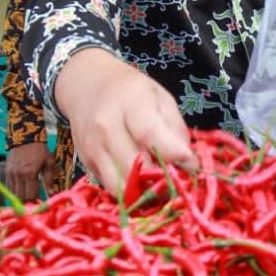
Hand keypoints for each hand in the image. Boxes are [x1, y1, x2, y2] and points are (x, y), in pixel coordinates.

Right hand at [5, 142, 51, 202]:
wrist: (25, 137)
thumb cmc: (40, 150)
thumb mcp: (49, 162)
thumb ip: (49, 179)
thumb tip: (51, 193)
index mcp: (30, 174)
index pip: (31, 195)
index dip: (35, 204)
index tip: (39, 208)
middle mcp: (19, 176)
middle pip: (21, 197)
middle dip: (27, 204)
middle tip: (33, 208)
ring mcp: (12, 174)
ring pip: (13, 194)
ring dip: (20, 200)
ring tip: (26, 204)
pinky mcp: (7, 172)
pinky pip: (8, 187)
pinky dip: (13, 193)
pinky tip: (19, 196)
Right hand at [53, 48, 195, 194]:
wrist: (85, 85)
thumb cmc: (129, 90)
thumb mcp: (160, 96)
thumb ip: (175, 128)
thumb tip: (189, 162)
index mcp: (129, 102)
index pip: (148, 133)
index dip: (172, 153)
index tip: (190, 162)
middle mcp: (106, 127)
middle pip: (134, 167)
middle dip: (160, 178)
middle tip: (177, 177)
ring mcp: (93, 148)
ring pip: (120, 186)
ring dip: (144, 191)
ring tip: (159, 182)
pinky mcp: (87, 164)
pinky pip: (111, 187)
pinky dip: (129, 190)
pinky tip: (141, 179)